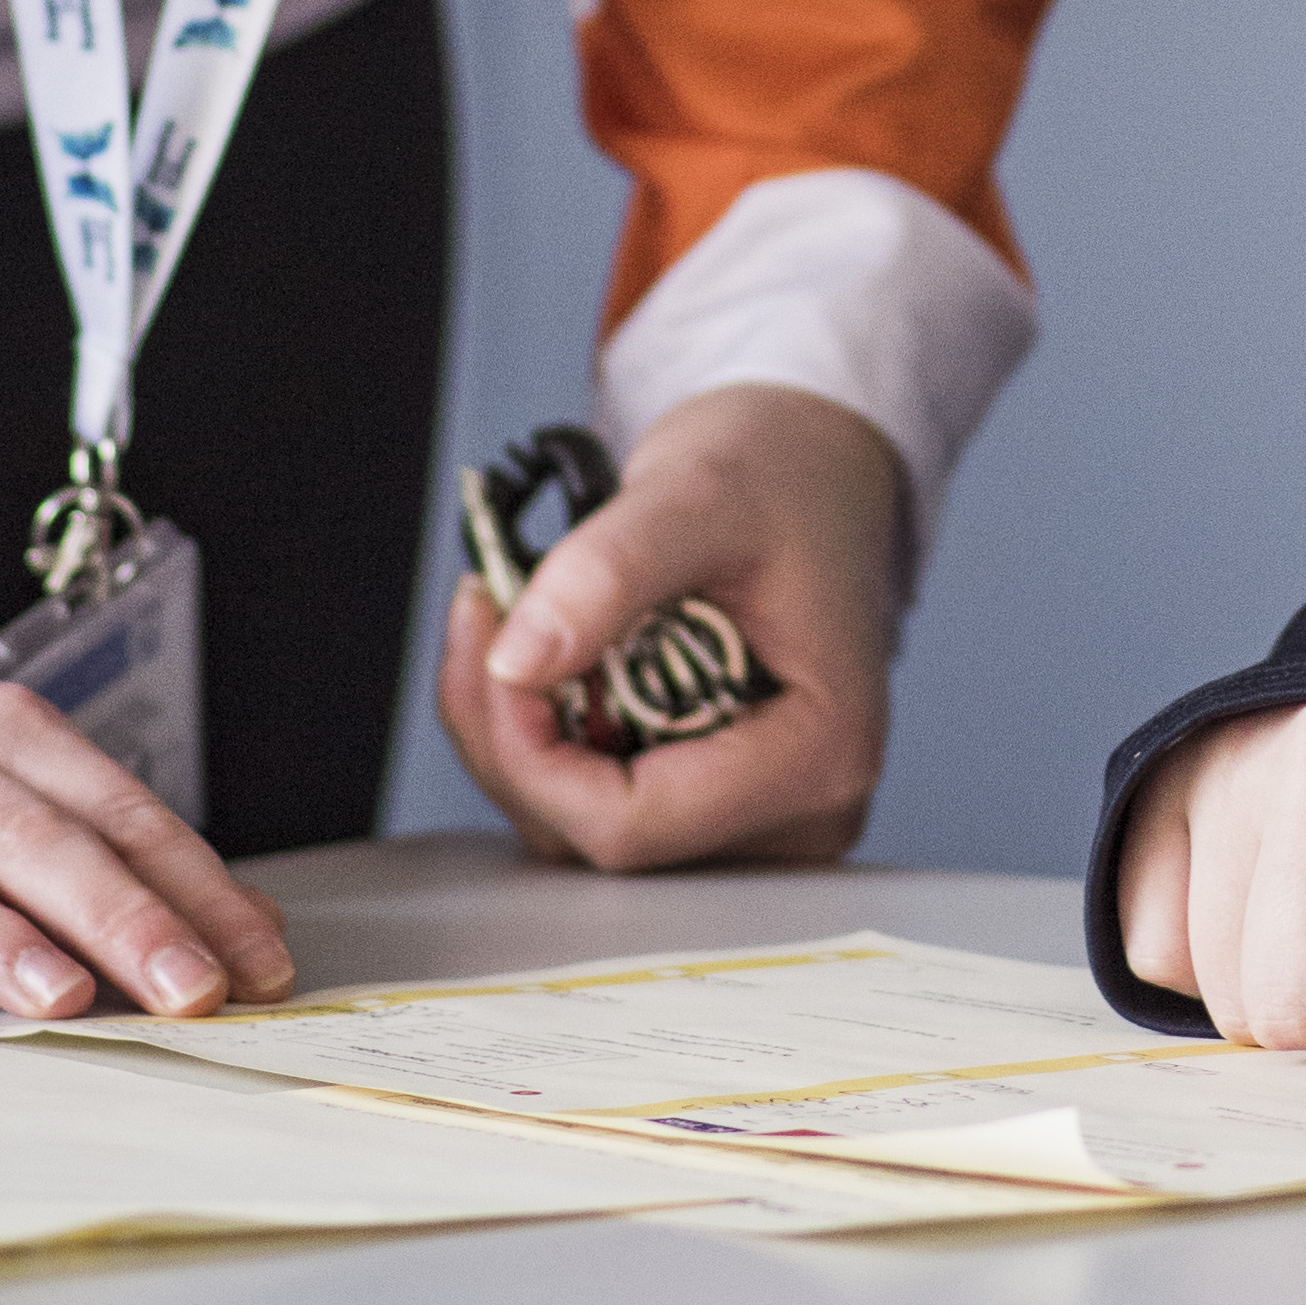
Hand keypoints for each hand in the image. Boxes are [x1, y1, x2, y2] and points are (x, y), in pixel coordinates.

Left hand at [436, 383, 903, 869]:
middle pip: (596, 837)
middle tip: (486, 613)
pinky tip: (539, 653)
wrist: (816, 467)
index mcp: (819, 755)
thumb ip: (607, 573)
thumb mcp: (700, 495)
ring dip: (515, 732)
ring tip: (506, 618)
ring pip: (580, 828)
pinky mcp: (708, 798)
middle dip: (512, 734)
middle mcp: (795, 813)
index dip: (534, 752)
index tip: (497, 651)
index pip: (632, 824)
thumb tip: (516, 660)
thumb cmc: (788, 479)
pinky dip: (540, 734)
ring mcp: (751, 815)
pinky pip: (591, 802)